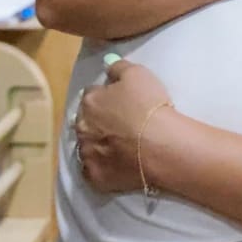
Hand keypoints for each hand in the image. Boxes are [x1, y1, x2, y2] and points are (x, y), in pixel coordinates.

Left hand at [75, 57, 171, 192]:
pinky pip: (92, 171)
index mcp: (90, 101)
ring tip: (117, 146)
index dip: (106, 97)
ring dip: (97, 145)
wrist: (159, 146)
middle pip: (85, 121)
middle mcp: (82, 127)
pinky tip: (115, 165)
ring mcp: (87, 154)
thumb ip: (118, 67)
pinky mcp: (95, 177)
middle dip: (96, 121)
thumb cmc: (149, 106)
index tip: (119, 102)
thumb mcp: (138, 73)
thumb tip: (107, 64)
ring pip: (86, 147)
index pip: (92, 94)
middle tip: (118, 125)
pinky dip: (100, 167)